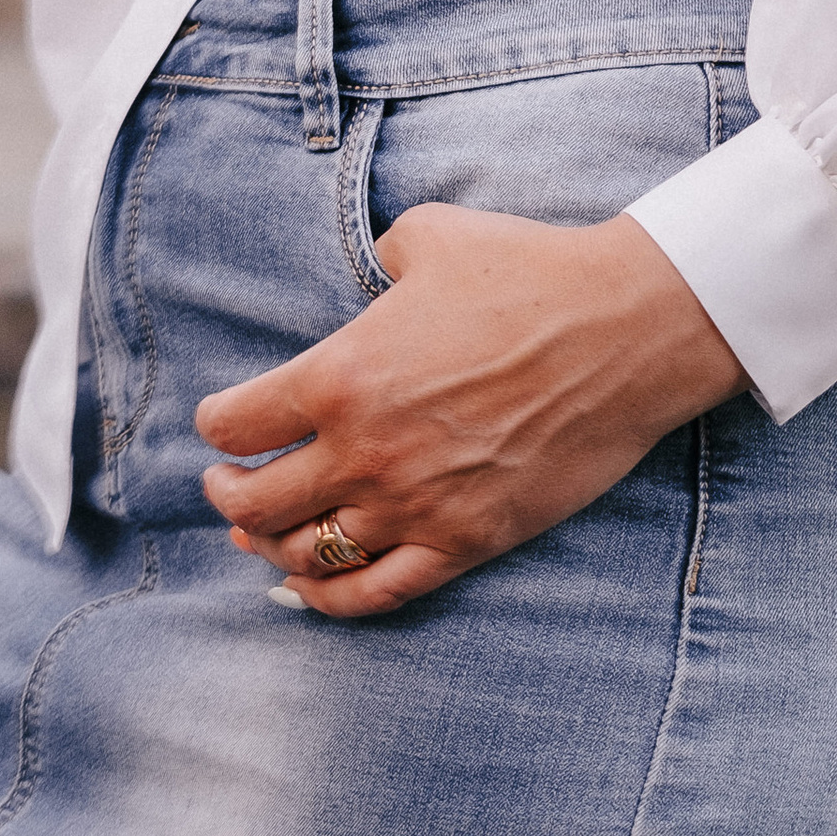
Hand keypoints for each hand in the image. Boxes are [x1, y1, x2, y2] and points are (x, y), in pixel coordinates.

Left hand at [196, 206, 746, 621]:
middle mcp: (364, 451)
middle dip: (228, 492)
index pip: (236, 423)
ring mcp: (413, 506)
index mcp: (341, 375)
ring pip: (306, 554)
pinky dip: (329, 599)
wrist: (621, 331)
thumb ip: (379, 257)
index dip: (216, 424)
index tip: (222, 422)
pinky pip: (374, 594)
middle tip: (226, 482)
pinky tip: (311, 587)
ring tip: (259, 532)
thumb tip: (374, 272)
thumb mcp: (429, 236)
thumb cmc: (527, 272)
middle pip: (256, 501)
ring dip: (269, 545)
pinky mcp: (463, 543)